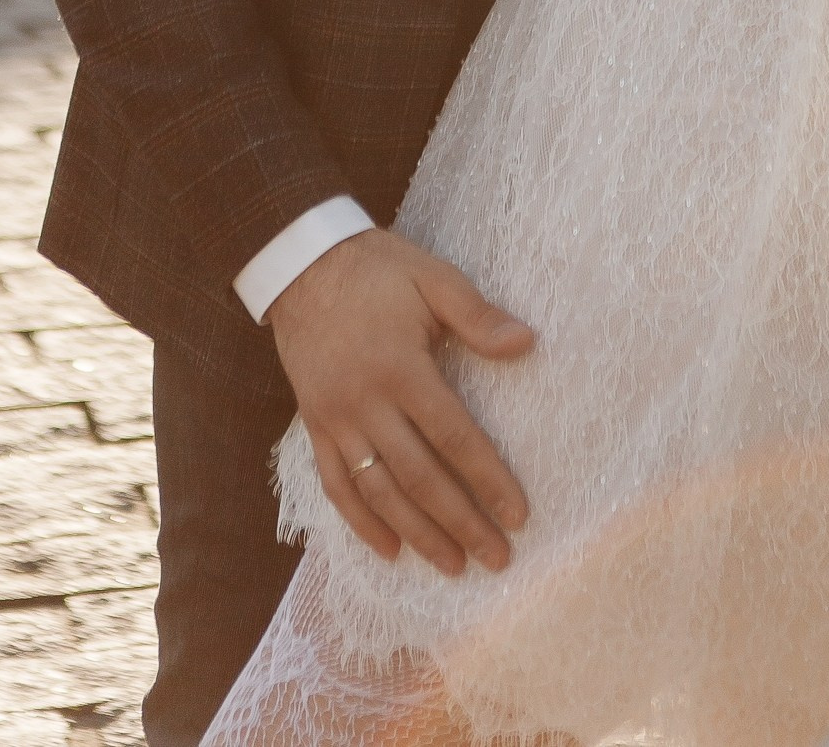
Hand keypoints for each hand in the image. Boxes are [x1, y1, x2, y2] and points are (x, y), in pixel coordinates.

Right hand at [268, 226, 535, 575]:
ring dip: (418, 533)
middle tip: (496, 558)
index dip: (487, 478)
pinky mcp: (315, 425)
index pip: (453, 436)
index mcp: (402, 367)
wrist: (301, 263)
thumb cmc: (377, 270)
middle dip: (461, 522)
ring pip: (379, 491)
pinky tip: (390, 549)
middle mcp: (367, 402)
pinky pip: (336, 485)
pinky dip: (361, 523)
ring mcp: (336, 419)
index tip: (517, 514)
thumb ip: (477, 315)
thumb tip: (526, 342)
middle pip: (419, 477)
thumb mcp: (431, 277)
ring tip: (452, 566)